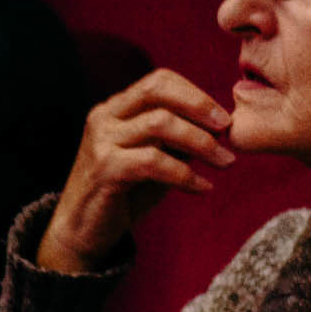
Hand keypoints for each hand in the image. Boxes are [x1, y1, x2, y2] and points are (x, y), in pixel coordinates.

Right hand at [36, 70, 233, 273]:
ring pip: (160, 124)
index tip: (223, 118)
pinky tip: (204, 187)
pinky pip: (154, 162)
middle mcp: (105, 117)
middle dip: (199, 107)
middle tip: (227, 129)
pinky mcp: (105, 169)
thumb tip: (221, 127)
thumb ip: (179, 139)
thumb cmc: (125, 192)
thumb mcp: (156, 157)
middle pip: (157, 91)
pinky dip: (185, 174)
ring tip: (226, 162)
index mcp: (117, 108)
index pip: (159, 80)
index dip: (195, 94)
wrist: (83, 230)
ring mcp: (102, 141)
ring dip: (201, 142)